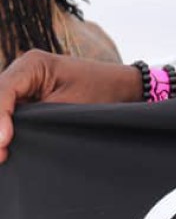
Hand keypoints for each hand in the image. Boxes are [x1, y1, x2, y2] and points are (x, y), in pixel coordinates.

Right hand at [0, 50, 140, 160]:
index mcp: (32, 64)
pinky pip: (7, 112)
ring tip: (3, 155)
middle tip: (1, 154)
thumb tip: (5, 138)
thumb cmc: (101, 92)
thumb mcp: (69, 106)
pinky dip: (5, 129)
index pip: (3, 91)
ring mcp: (21, 85)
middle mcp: (21, 71)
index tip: (3, 142)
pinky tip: (6, 148)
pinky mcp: (25, 98)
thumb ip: (37, 118)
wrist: (121, 88)